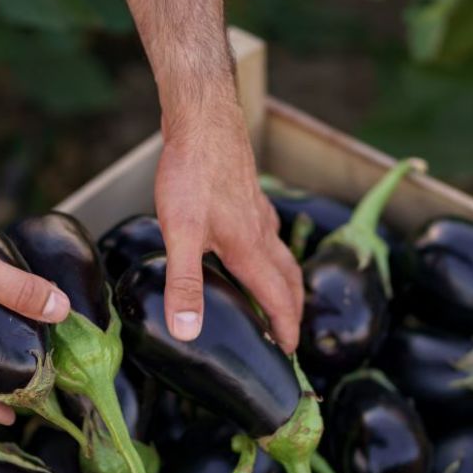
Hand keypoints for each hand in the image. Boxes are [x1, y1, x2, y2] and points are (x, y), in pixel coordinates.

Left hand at [154, 100, 303, 351]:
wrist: (203, 119)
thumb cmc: (192, 172)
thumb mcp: (180, 233)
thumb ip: (184, 284)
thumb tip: (188, 332)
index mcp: (250, 249)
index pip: (276, 300)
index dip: (284, 329)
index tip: (288, 354)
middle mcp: (261, 233)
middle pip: (289, 280)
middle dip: (292, 311)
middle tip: (288, 335)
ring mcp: (258, 212)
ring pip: (282, 256)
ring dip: (286, 283)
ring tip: (277, 299)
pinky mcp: (248, 195)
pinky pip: (269, 233)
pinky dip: (271, 253)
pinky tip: (253, 247)